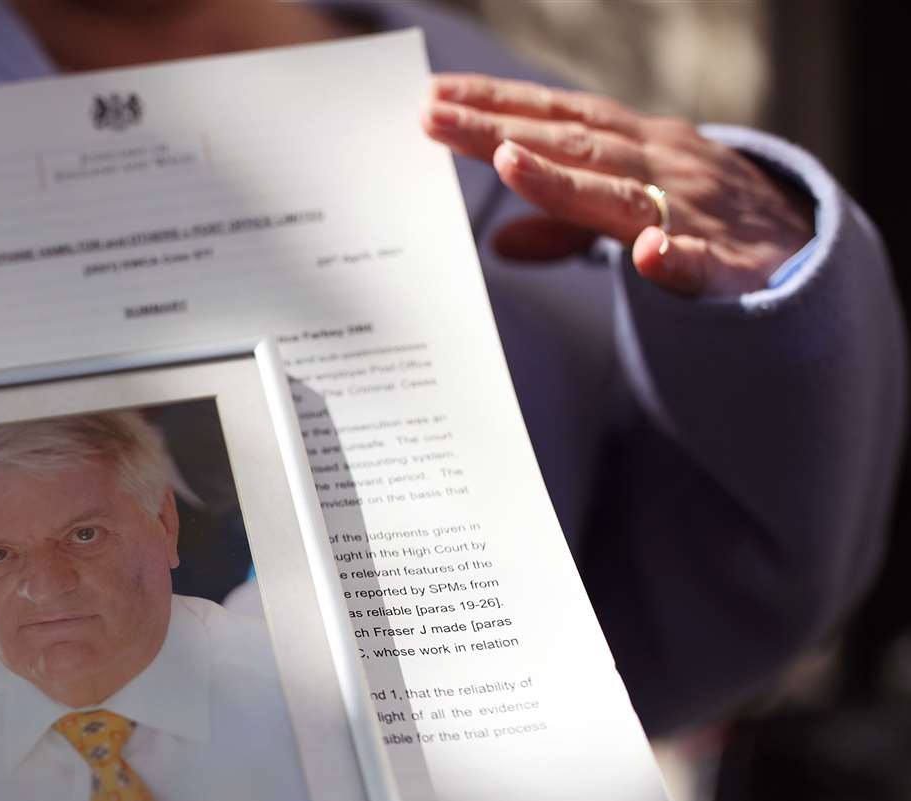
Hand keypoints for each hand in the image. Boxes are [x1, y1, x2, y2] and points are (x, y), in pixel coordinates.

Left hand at [422, 73, 814, 297]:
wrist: (805, 251)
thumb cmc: (702, 219)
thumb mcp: (627, 211)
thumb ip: (562, 225)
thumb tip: (498, 242)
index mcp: (632, 148)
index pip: (554, 119)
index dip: (495, 106)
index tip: (433, 97)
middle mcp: (659, 165)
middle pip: (570, 144)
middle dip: (500, 129)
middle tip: (434, 116)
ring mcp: (694, 211)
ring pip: (621, 194)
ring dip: (565, 178)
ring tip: (508, 159)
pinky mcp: (729, 265)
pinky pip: (701, 264)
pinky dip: (676, 258)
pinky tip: (649, 257)